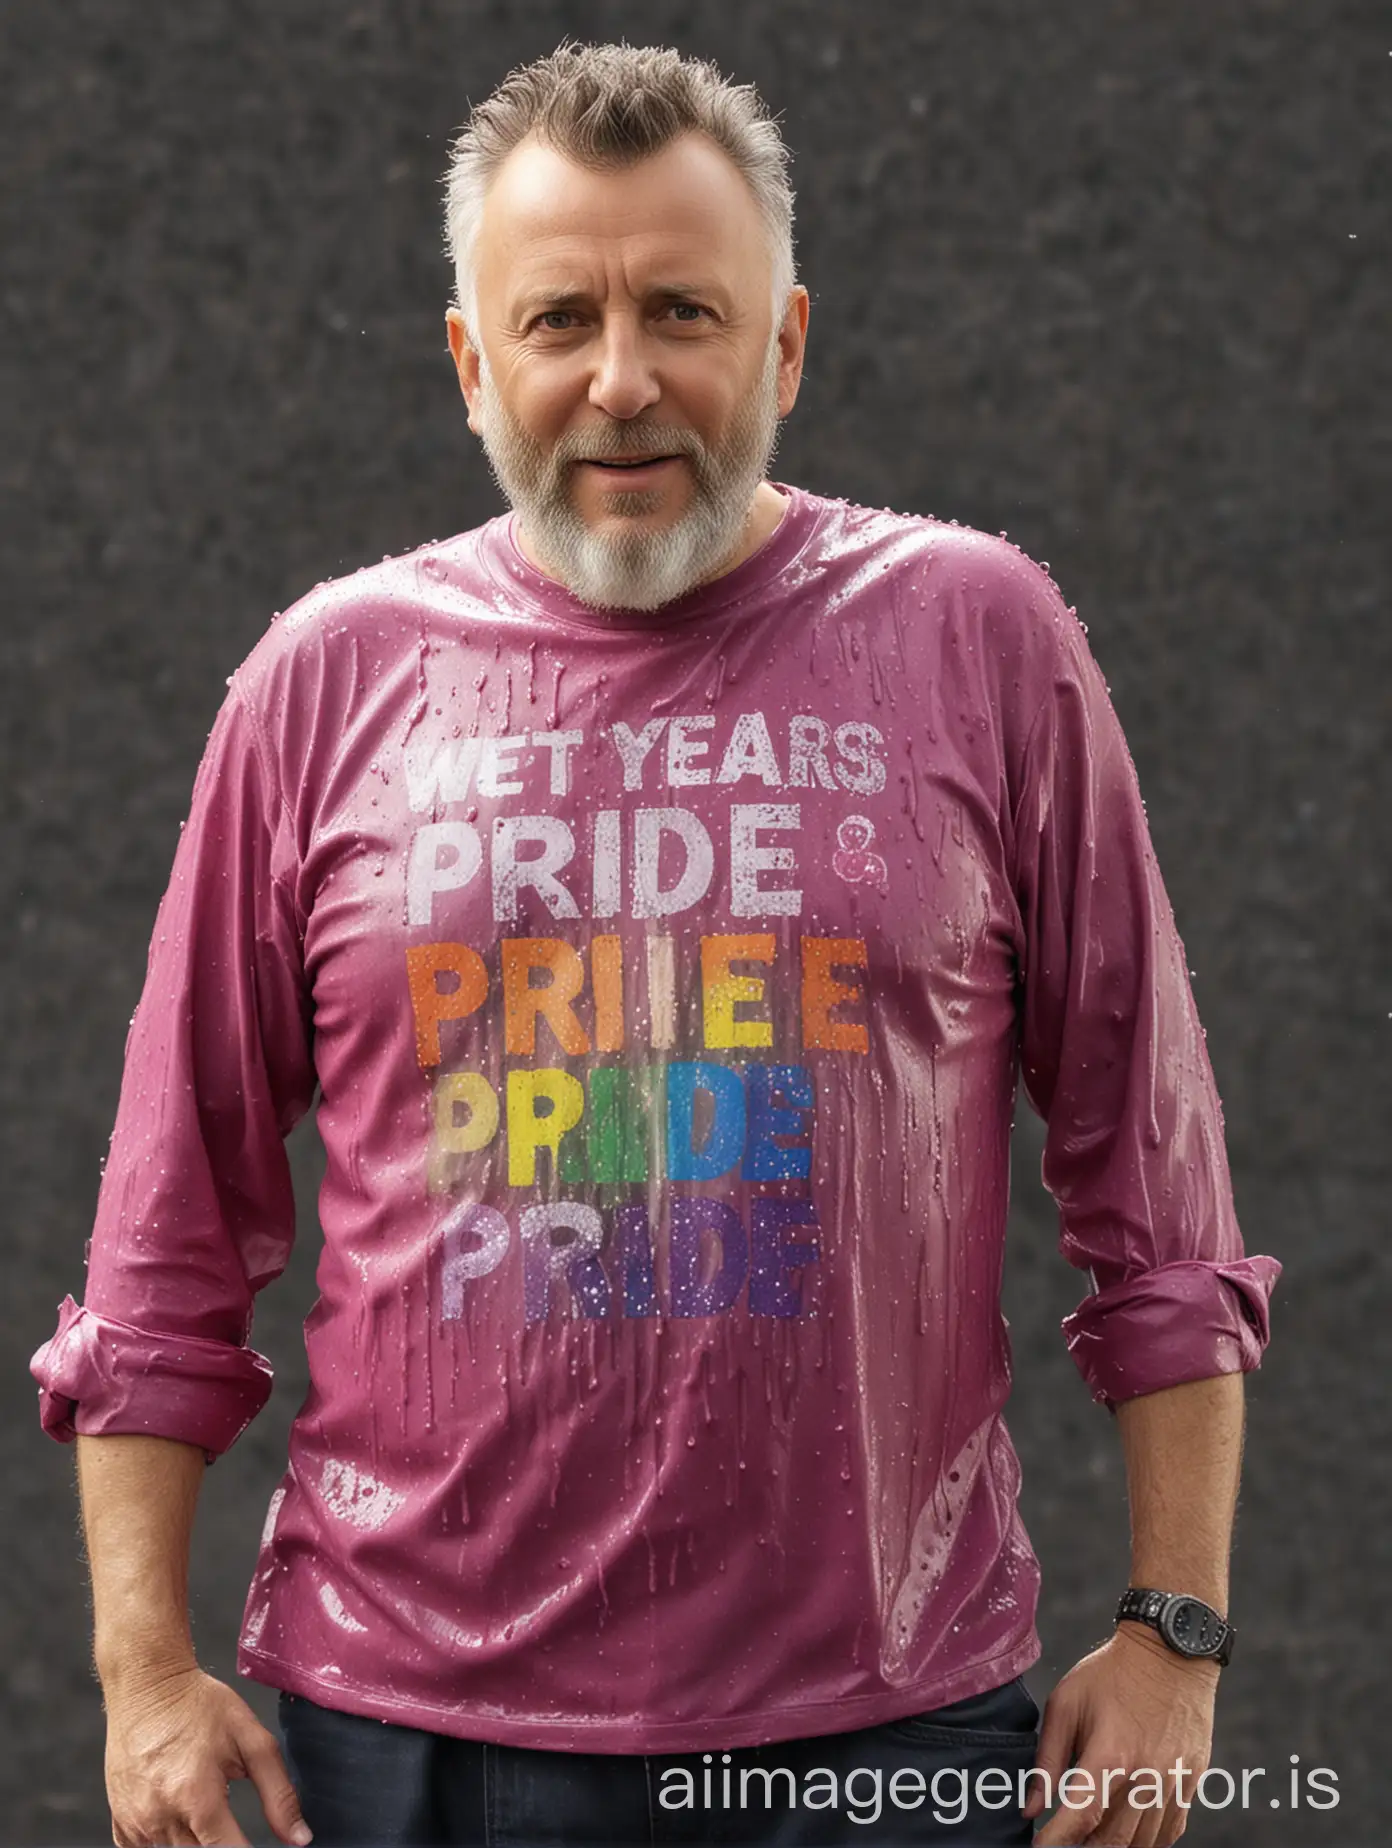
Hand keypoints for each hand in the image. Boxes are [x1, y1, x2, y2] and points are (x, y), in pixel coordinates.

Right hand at [102, 1663, 311, 1846]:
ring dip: (194, 1839)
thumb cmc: (199, 1706)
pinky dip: (163, 1840)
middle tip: (225, 1806)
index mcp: (198, 1798)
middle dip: (222, 1842)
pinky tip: (175, 1812)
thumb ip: (278, 1792)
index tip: (253, 1841)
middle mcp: (161, 1817)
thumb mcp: (251, 1739)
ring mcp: (136, 1822)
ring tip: (199, 1799)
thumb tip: (299, 1838)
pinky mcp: (120, 1820)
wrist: (148, 1685)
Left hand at [1026, 1624, 1218, 1845]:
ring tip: (1092, 1837)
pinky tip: (1127, 1828)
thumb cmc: (1111, 1674)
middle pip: (1113, 1842)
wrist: (1170, 1651)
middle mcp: (1146, 1776)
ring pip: (1143, 1844)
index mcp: (1110, 1754)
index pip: (1080, 1817)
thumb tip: (1031, 1807)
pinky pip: (1171, 1831)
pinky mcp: (1191, 1782)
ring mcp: (1174, 1782)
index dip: (1056, 1841)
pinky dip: (1147, 1840)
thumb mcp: (1066, 1703)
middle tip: (1066, 1841)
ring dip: (1115, 1846)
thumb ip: (1047, 1760)